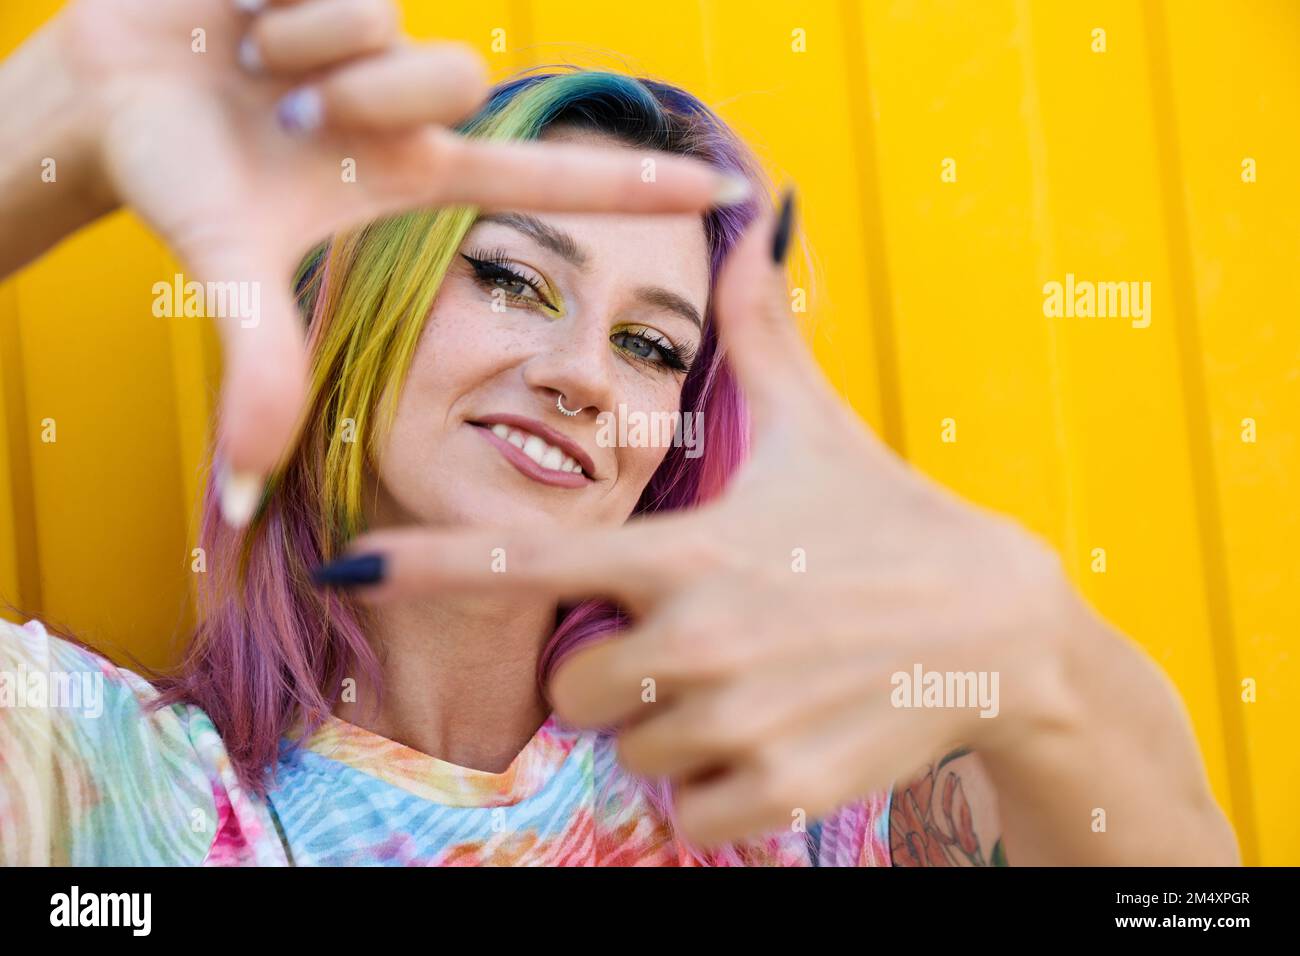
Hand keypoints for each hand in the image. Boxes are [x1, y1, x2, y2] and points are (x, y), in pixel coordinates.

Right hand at [54, 0, 741, 517]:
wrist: (107, 86)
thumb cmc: (176, 173)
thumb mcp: (232, 265)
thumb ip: (259, 368)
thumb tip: (246, 492)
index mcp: (418, 174)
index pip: (554, 181)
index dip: (640, 185)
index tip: (729, 189)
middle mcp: (420, 103)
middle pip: (455, 80)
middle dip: (359, 100)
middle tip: (284, 117)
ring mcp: (391, 32)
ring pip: (396, 27)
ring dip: (307, 50)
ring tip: (254, 66)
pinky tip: (241, 14)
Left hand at [326, 197, 1082, 848]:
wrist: (1002, 629)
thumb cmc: (893, 519)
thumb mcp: (818, 425)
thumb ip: (760, 331)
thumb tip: (749, 220)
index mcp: (684, 551)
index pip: (527, 560)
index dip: (428, 564)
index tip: (345, 570)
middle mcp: (693, 639)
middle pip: (572, 685)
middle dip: (613, 670)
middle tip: (697, 640)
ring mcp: (733, 721)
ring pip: (630, 751)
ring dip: (672, 726)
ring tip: (755, 681)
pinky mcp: (777, 789)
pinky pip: (684, 811)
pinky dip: (714, 786)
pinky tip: (775, 736)